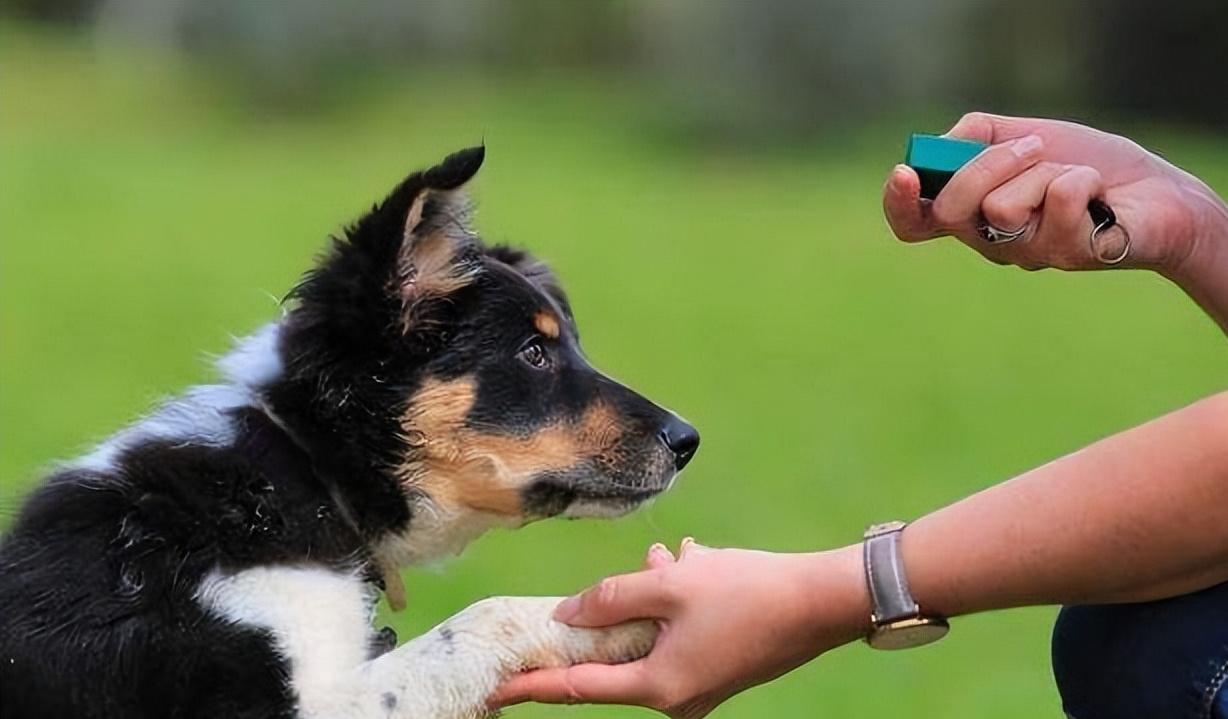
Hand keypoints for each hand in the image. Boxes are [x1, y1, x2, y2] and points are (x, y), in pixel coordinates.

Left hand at [490, 539, 868, 718]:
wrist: (824, 601)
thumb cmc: (748, 592)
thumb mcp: (671, 585)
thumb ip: (611, 598)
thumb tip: (567, 614)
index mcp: (659, 686)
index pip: (578, 688)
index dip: (533, 686)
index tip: (494, 690)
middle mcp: (678, 697)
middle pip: (614, 662)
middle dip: (606, 619)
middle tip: (583, 598)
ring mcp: (702, 686)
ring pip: (651, 638)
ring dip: (649, 599)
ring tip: (665, 560)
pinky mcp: (720, 668)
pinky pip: (678, 635)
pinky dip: (676, 603)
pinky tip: (688, 563)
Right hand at [883, 112, 1226, 273]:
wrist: (1156, 189)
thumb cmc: (1086, 163)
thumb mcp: (1024, 135)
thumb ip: (976, 135)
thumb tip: (943, 147)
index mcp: (972, 214)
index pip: (913, 223)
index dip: (898, 204)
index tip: (905, 173)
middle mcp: (991, 242)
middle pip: (949, 212)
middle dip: (987, 165)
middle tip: (1032, 147)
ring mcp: (1027, 255)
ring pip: (1001, 206)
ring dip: (1043, 169)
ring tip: (1072, 174)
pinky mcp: (1067, 256)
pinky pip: (1056, 201)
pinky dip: (1081, 178)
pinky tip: (1099, 192)